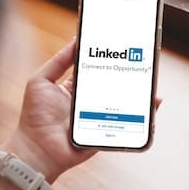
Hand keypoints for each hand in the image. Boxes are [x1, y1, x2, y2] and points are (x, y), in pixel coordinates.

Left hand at [2, 37, 161, 181]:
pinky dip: (144, 114)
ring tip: (152, 80)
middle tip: (143, 61)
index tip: (121, 46)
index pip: (96, 69)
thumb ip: (58, 61)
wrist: (38, 149)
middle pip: (114, 84)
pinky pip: (129, 122)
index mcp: (75, 87)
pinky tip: (153, 103)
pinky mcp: (108, 130)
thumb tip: (75, 40)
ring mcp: (101, 116)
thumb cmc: (35, 116)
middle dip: (129, 74)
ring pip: (126, 102)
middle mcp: (90, 101)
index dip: (108, 58)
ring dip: (141, 92)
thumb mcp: (41, 80)